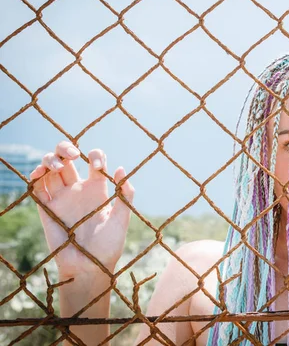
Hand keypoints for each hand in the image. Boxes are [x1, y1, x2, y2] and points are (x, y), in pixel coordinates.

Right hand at [30, 141, 133, 277]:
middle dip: (65, 148)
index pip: (94, 162)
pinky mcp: (46, 209)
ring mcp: (60, 198)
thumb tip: (121, 168)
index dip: (95, 155)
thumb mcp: (122, 219)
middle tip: (71, 154)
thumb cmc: (109, 246)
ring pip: (49, 169)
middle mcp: (78, 190)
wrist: (89, 268)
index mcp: (98, 189)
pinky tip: (40, 174)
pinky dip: (35, 176)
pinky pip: (36, 188)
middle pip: (66, 159)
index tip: (97, 166)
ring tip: (54, 165)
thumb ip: (125, 195)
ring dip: (49, 159)